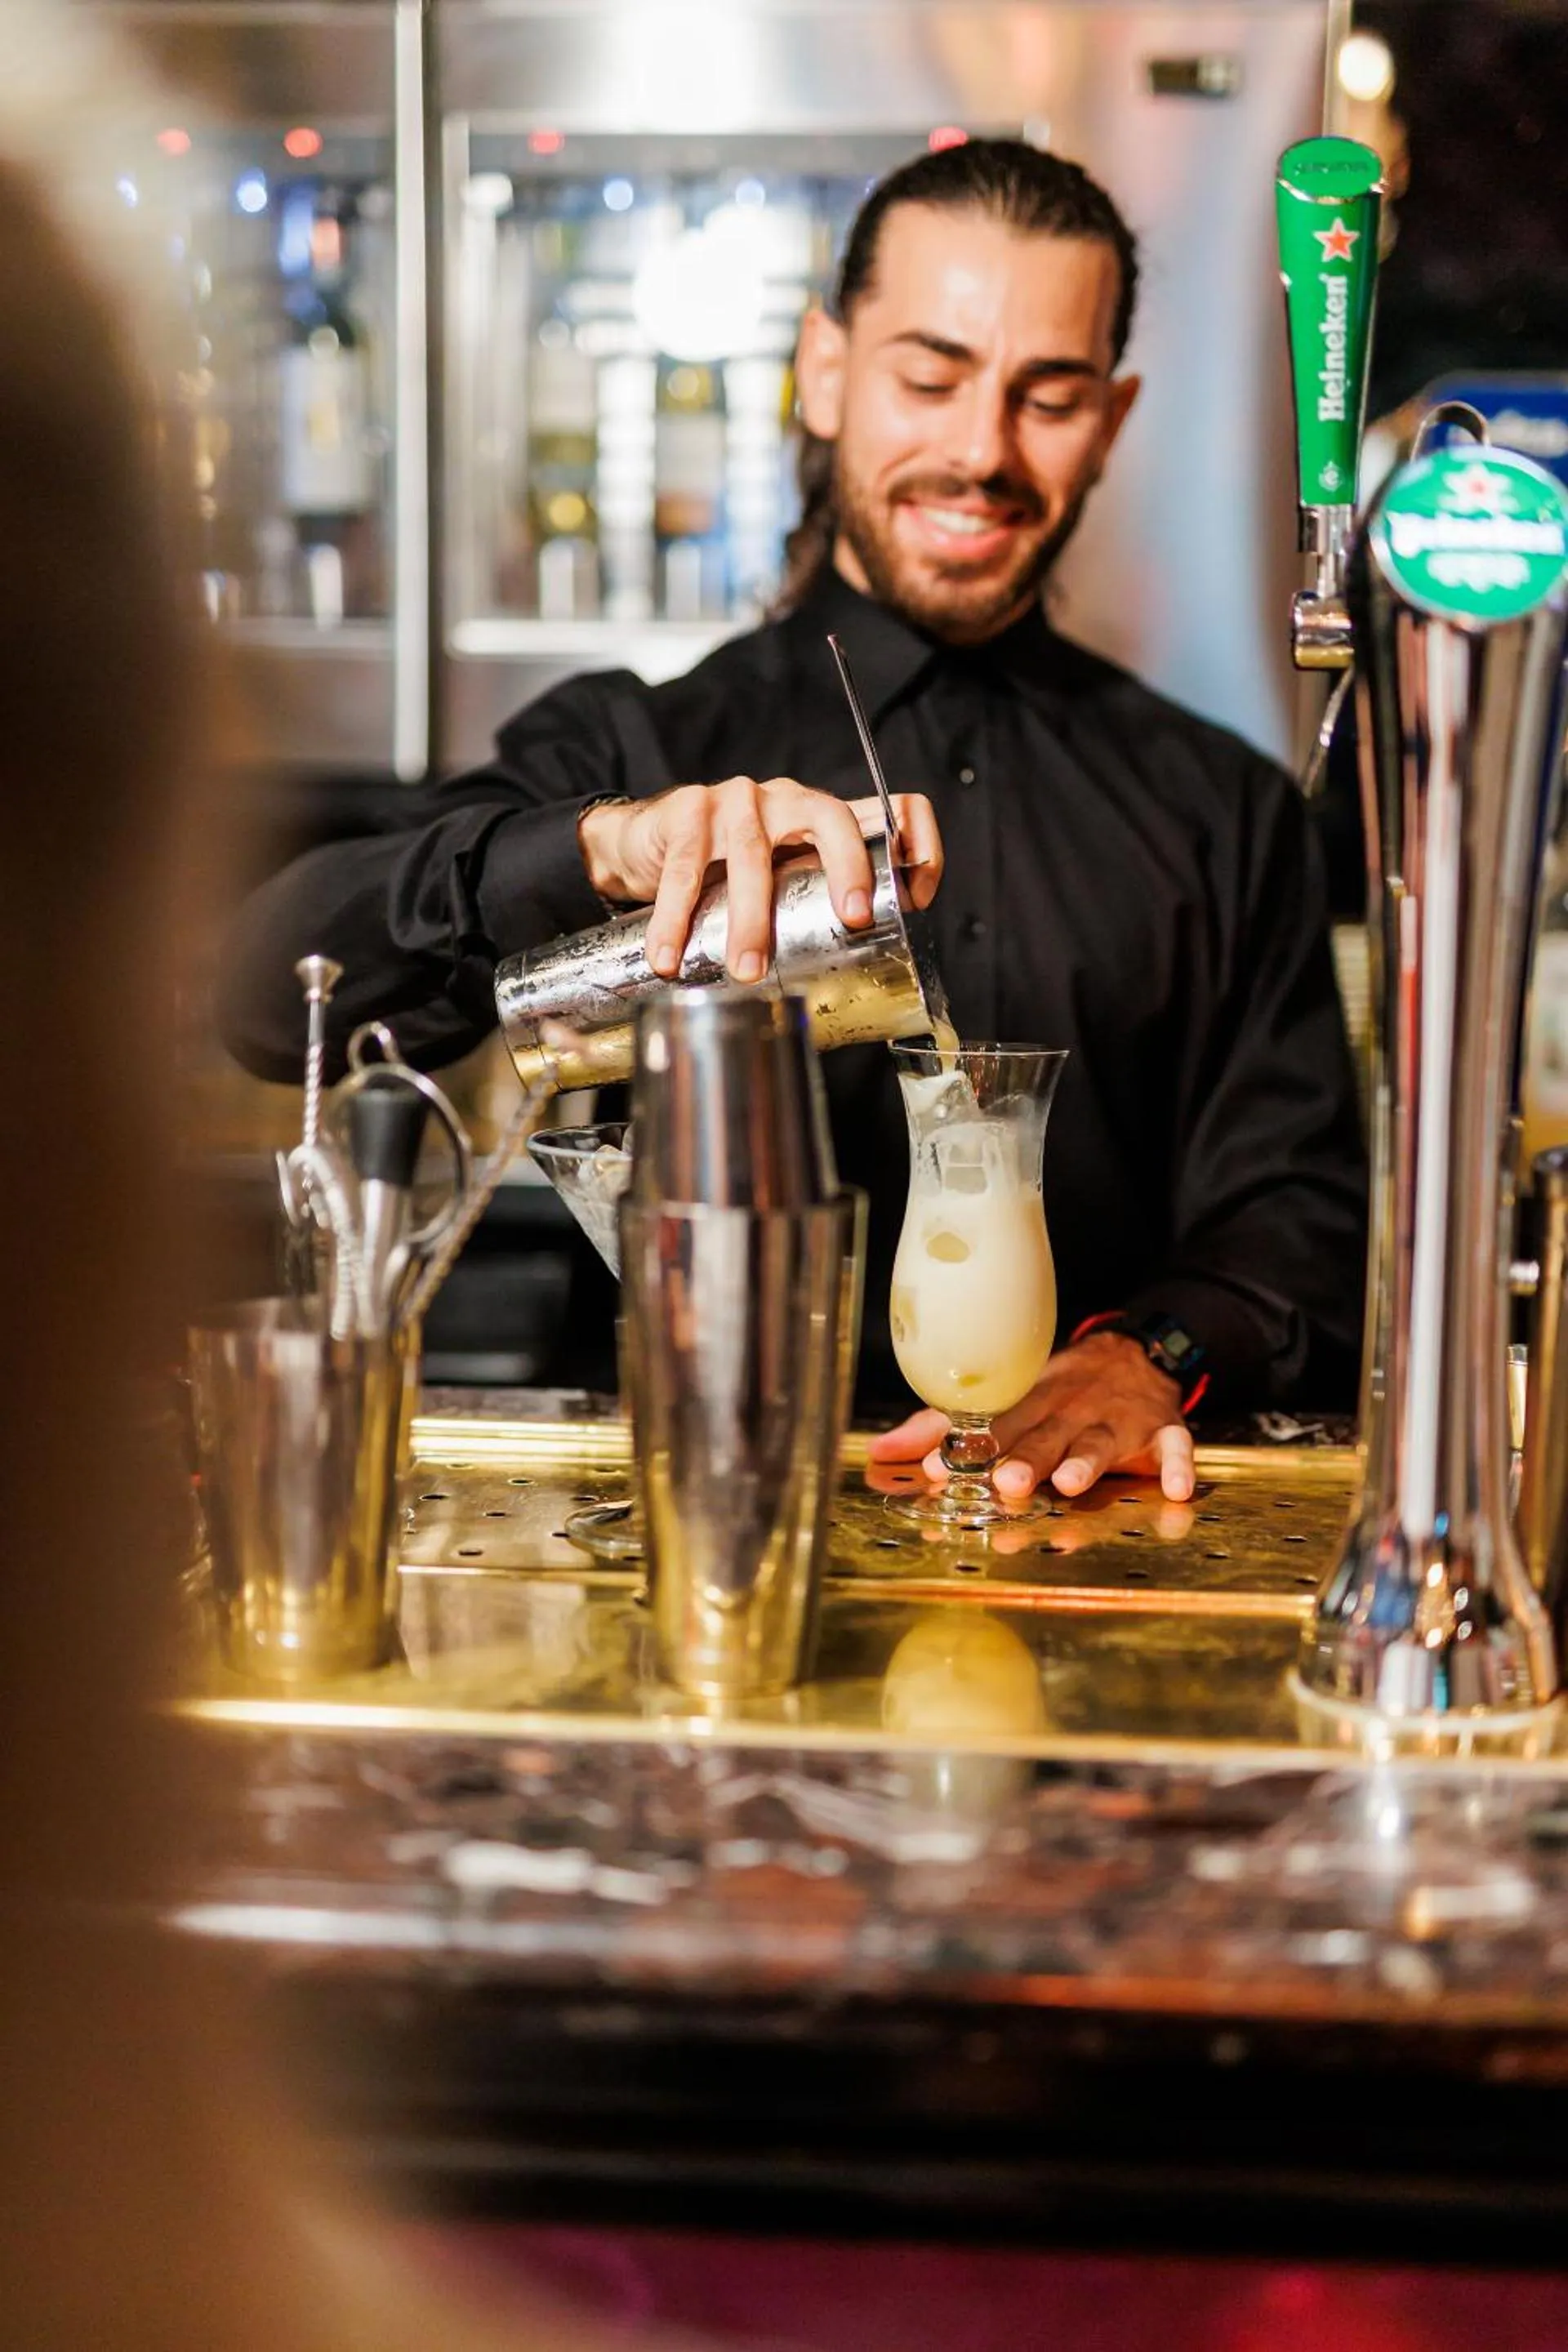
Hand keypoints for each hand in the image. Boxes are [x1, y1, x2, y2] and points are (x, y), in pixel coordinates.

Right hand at [579, 778, 942, 982]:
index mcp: (821, 818)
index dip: (916, 844)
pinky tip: (669, 957)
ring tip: (747, 970)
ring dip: (750, 918)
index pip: (889, 809)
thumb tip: (858, 973)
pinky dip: (675, 919)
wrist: (642, 842)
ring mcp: (736, 800)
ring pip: (752, 856)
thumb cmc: (723, 869)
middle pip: (831, 819)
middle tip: (851, 920)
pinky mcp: (687, 812)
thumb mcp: (779, 879)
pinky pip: (684, 870)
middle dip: (848, 868)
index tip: (915, 901)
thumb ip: (813, 908)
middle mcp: (786, 800)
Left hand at [870, 1332, 1195, 1502]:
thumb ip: (943, 1428)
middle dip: (1026, 1458)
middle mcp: (1071, 1412)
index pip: (994, 1426)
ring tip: (1071, 1483)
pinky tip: (1177, 1488)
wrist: (1134, 1353)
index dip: (967, 1448)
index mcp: (1029, 1404)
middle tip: (1006, 1482)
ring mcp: (1118, 1421)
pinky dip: (1179, 1465)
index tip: (938, 1468)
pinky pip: (1175, 1446)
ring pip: (1101, 1441)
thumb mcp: (1005, 1400)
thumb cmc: (1059, 1390)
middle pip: (1045, 1436)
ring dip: (1087, 1461)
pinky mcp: (1162, 1430)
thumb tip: (882, 1450)